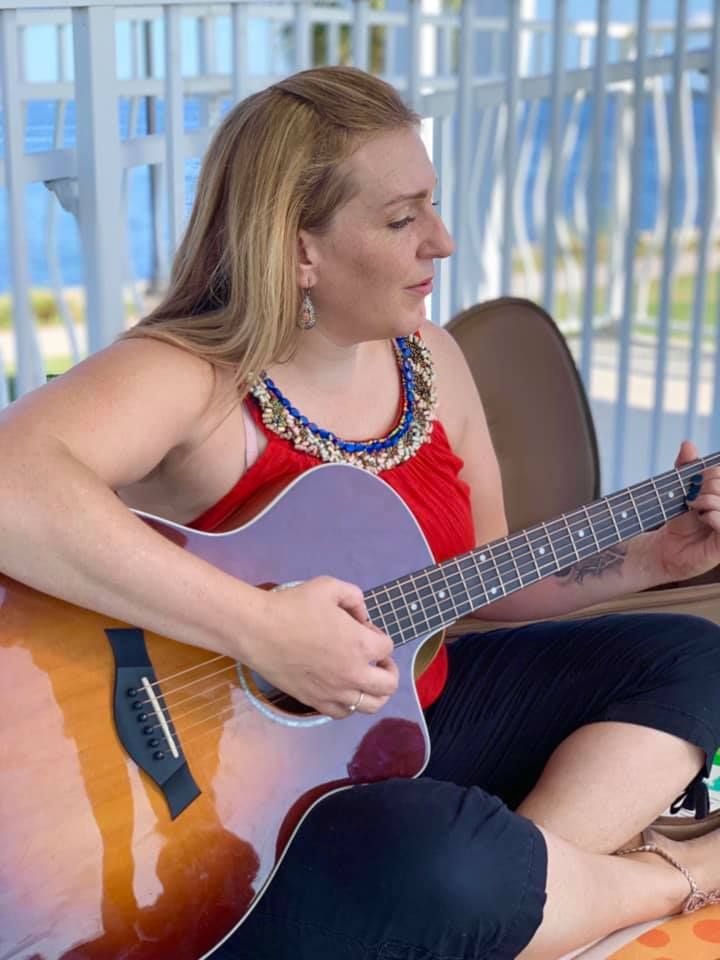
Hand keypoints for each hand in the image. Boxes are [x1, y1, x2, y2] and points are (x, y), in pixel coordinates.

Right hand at [245, 576, 398, 718]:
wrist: (258, 630)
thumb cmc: (293, 606)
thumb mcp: (329, 586)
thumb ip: (355, 597)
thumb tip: (363, 616)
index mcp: (360, 644)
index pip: (387, 647)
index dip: (379, 635)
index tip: (364, 629)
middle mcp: (353, 674)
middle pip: (389, 684)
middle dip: (388, 669)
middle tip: (376, 659)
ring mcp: (335, 693)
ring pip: (372, 706)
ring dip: (375, 691)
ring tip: (365, 678)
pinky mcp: (316, 703)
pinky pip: (344, 713)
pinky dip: (350, 704)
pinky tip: (342, 689)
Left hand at [652, 440, 719, 582]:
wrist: (665, 547)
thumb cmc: (677, 519)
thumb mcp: (680, 489)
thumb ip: (686, 467)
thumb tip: (688, 444)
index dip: (713, 474)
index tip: (695, 480)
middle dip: (709, 486)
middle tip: (692, 496)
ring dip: (709, 500)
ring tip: (694, 506)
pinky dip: (714, 516)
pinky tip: (703, 517)